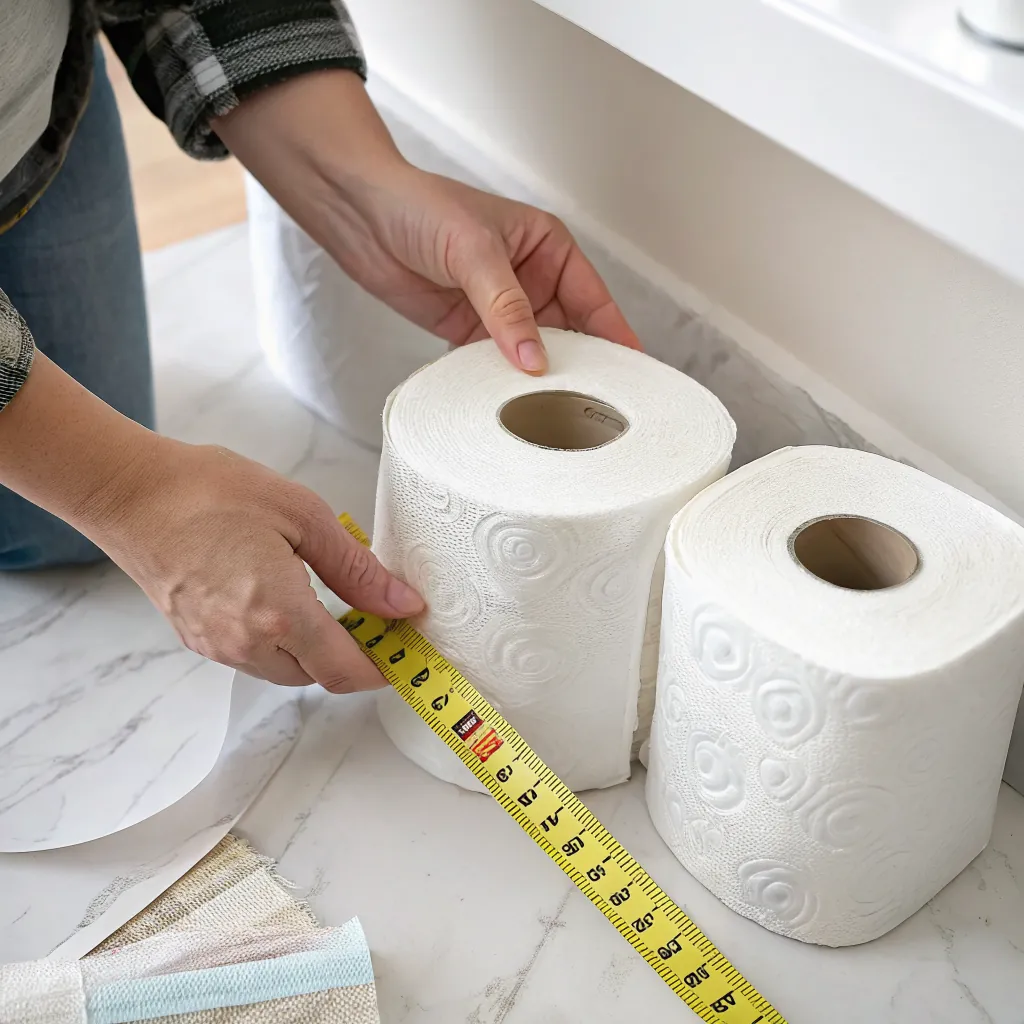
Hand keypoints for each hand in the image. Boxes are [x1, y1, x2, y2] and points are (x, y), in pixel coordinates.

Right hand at [0, 352, 422, 691]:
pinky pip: (253, 656)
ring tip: (335, 605)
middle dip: (352, 657)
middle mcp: (247, 643)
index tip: (405, 649)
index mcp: (279, 615)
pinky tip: (288, 601)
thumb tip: (401, 603)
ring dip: (316, 650)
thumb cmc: (209, 492)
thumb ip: (357, 569)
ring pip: (285, 670)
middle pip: (318, 676)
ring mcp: (216, 646)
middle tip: (375, 618)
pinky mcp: (196, 638)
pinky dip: (282, 642)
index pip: (346, 671)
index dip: (383, 669)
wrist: (128, 491)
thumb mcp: (303, 516)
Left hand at [214, 71, 641, 373]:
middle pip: (569, 333)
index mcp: (548, 248)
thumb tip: (533, 357)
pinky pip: (494, 363)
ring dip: (540, 380)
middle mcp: (531, 280)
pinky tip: (511, 404)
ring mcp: (500, 308)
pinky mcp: (468, 330)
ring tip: (557, 414)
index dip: (615, 336)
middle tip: (597, 407)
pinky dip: (501, 383)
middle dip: (581, 367)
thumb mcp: (473, 250)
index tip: (634, 372)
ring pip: (533, 353)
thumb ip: (505, 306)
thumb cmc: (418, 205)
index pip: (594, 299)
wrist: (358, 213)